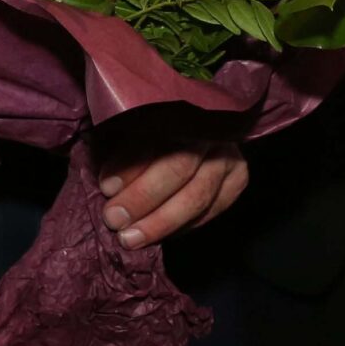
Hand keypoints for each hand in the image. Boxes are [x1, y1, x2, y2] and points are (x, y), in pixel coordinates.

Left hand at [96, 120, 248, 248]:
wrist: (194, 130)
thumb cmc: (152, 131)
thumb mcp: (132, 131)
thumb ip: (122, 151)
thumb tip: (110, 188)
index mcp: (180, 107)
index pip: (157, 135)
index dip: (130, 163)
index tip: (106, 187)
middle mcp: (210, 129)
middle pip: (180, 166)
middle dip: (143, 197)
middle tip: (114, 219)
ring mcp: (229, 154)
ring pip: (198, 195)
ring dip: (161, 222)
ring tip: (131, 238)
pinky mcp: (238, 178)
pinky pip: (211, 210)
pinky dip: (183, 227)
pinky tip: (158, 236)